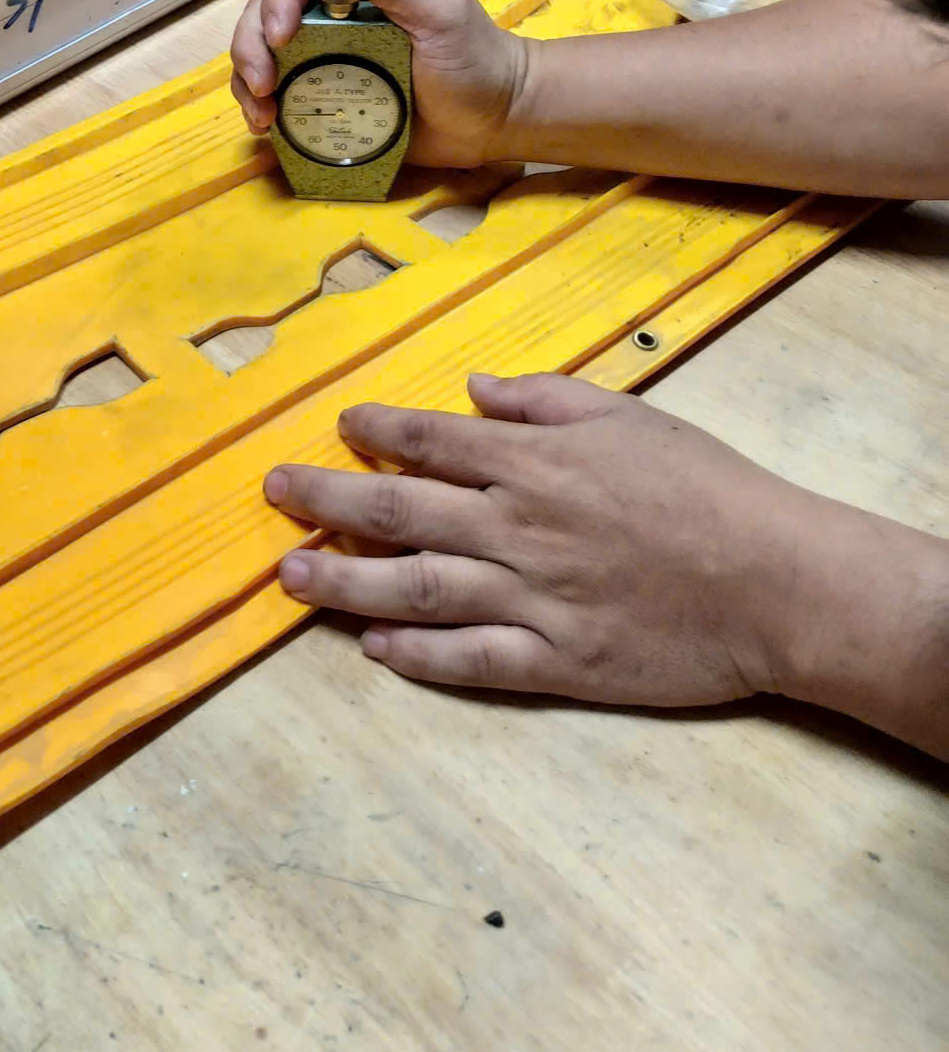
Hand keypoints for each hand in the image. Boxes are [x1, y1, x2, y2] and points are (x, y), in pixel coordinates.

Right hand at [229, 0, 527, 167]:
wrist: (499, 121)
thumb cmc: (474, 58)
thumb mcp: (439, 10)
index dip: (275, 1)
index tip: (279, 38)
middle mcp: (331, 22)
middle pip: (264, 16)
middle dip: (249, 46)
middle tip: (262, 85)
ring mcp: (326, 64)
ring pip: (263, 57)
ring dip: (246, 80)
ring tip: (261, 116)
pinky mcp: (328, 105)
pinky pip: (281, 99)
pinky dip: (261, 109)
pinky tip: (268, 129)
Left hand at [264, 374, 812, 706]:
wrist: (775, 582)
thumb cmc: (706, 489)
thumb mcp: (627, 416)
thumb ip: (544, 399)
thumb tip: (475, 388)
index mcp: (532, 462)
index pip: (431, 440)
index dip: (376, 429)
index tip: (338, 424)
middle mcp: (515, 528)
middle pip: (399, 510)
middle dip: (327, 498)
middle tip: (275, 493)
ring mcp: (530, 600)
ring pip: (413, 589)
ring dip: (344, 583)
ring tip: (290, 576)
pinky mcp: (555, 663)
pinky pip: (470, 661)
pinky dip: (416, 657)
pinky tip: (374, 649)